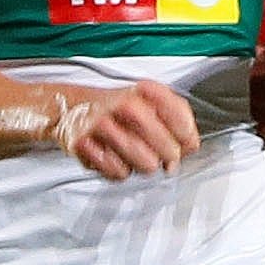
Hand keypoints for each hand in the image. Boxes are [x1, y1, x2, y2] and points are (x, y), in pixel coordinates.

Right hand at [51, 81, 199, 179]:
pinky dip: (120, 170)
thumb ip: (179, 120)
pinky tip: (115, 157)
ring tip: (136, 154)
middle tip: (162, 155)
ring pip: (146, 164)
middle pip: (167, 147)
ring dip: (144, 165)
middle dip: (169, 157)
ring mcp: (103, 125)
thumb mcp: (152, 102)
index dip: (187, 138)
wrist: (74, 108)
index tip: (185, 144)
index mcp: (146, 91)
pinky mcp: (84, 145)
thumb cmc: (120, 110)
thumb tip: (189, 147)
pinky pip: (118, 173)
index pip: (181, 119)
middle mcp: (126, 105)